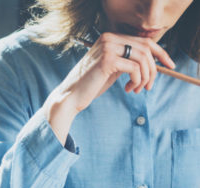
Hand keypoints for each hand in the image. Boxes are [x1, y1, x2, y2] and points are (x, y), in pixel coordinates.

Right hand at [54, 32, 175, 113]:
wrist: (71, 96)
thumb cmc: (91, 85)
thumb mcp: (112, 69)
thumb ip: (127, 61)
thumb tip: (150, 63)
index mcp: (110, 37)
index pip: (144, 41)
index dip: (161, 52)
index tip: (170, 65)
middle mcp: (109, 38)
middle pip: (146, 48)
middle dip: (154, 69)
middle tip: (148, 87)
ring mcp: (108, 47)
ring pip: (143, 58)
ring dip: (146, 77)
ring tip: (137, 90)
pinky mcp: (107, 60)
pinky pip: (135, 68)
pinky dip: (137, 81)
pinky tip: (128, 89)